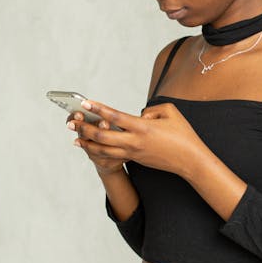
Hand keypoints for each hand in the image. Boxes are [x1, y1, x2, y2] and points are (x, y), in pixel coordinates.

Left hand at [70, 100, 208, 179]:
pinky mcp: (135, 159)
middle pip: (103, 136)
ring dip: (88, 144)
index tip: (86, 102)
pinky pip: (113, 156)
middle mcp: (134, 141)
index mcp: (143, 127)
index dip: (99, 109)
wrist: (190, 160)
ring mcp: (134, 153)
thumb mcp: (170, 112)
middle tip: (71, 121)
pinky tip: (91, 148)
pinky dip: (99, 152)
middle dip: (85, 129)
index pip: (115, 116)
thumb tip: (138, 115)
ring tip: (75, 138)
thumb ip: (151, 109)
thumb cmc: (183, 134)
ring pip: (104, 150)